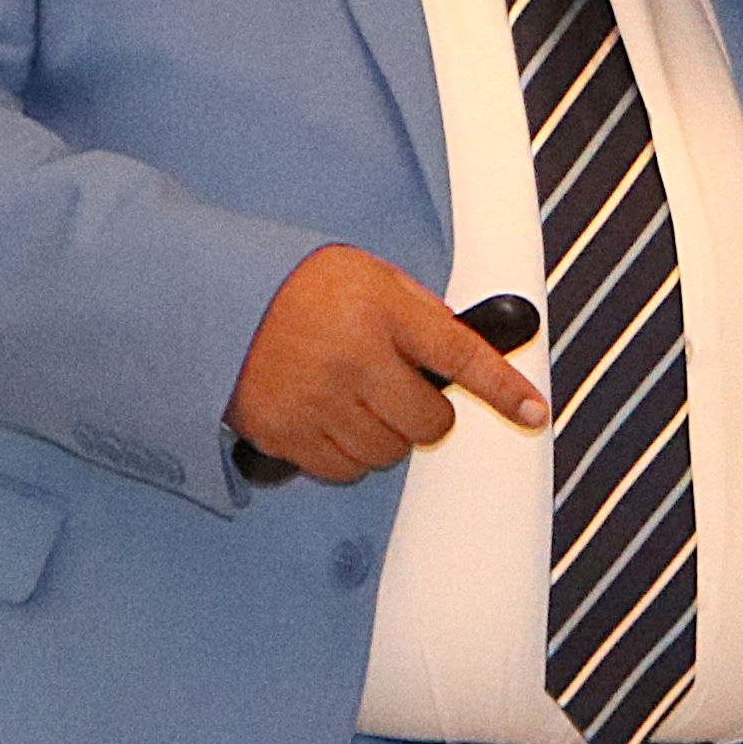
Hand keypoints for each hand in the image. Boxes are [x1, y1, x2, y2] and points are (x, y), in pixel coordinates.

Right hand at [226, 246, 549, 486]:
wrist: (207, 299)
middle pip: (429, 424)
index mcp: (382, 309)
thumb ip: (418, 311)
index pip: (460, 355)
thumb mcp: (365, 274)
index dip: (503, 389)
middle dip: (424, 416)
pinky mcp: (285, 434)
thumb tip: (465, 353)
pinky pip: (343, 470)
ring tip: (354, 401)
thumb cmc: (293, 285)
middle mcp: (355, 358)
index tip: (535, 412)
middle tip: (399, 394)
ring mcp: (319, 401)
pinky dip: (346, 455)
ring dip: (384, 437)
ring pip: (388, 453)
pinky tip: (326, 420)